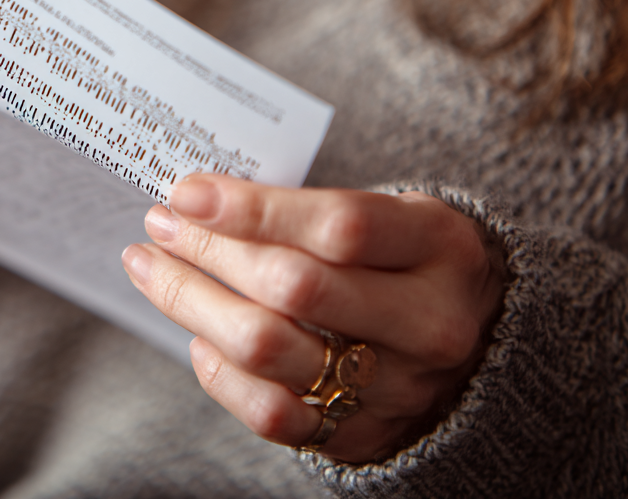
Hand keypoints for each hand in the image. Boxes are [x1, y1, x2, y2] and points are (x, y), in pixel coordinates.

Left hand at [122, 175, 504, 462]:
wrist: (476, 345)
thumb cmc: (407, 261)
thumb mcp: (391, 216)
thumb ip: (309, 209)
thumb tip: (198, 199)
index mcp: (441, 247)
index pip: (337, 225)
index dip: (252, 208)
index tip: (187, 194)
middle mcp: (428, 322)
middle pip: (294, 287)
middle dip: (210, 252)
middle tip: (160, 225)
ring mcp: (398, 387)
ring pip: (268, 348)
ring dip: (192, 303)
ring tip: (152, 269)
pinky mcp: (361, 434)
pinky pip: (270, 412)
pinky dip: (220, 372)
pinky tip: (199, 335)